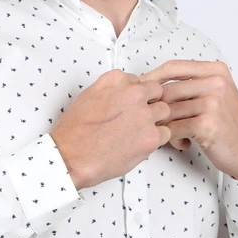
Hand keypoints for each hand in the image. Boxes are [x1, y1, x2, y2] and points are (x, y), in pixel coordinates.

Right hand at [50, 70, 171, 189]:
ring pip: (165, 111)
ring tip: (137, 133)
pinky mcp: (151, 136)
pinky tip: (139, 144)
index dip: (137, 96)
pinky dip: (156, 139)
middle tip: (137, 119)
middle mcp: (132, 93)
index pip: (140, 81)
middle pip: (157, 92)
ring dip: (155, 121)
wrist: (71, 157)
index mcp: (116, 80)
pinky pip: (166, 133)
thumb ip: (111, 90)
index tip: (130, 105)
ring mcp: (144, 114)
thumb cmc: (75, 132)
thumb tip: (122, 93)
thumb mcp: (88, 96)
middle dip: (150, 104)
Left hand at [139, 59, 237, 185]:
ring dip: (165, 127)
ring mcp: (213, 102)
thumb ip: (190, 86)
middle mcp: (216, 82)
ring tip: (175, 135)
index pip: (173, 67)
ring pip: (167, 111)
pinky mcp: (207, 123)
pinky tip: (183, 144)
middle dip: (156, 109)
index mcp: (216, 70)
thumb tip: (149, 84)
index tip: (138, 90)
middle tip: (156, 123)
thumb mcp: (215, 96)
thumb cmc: (229, 128)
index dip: (151, 78)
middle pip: (166, 90)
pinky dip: (173, 139)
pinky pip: (173, 129)